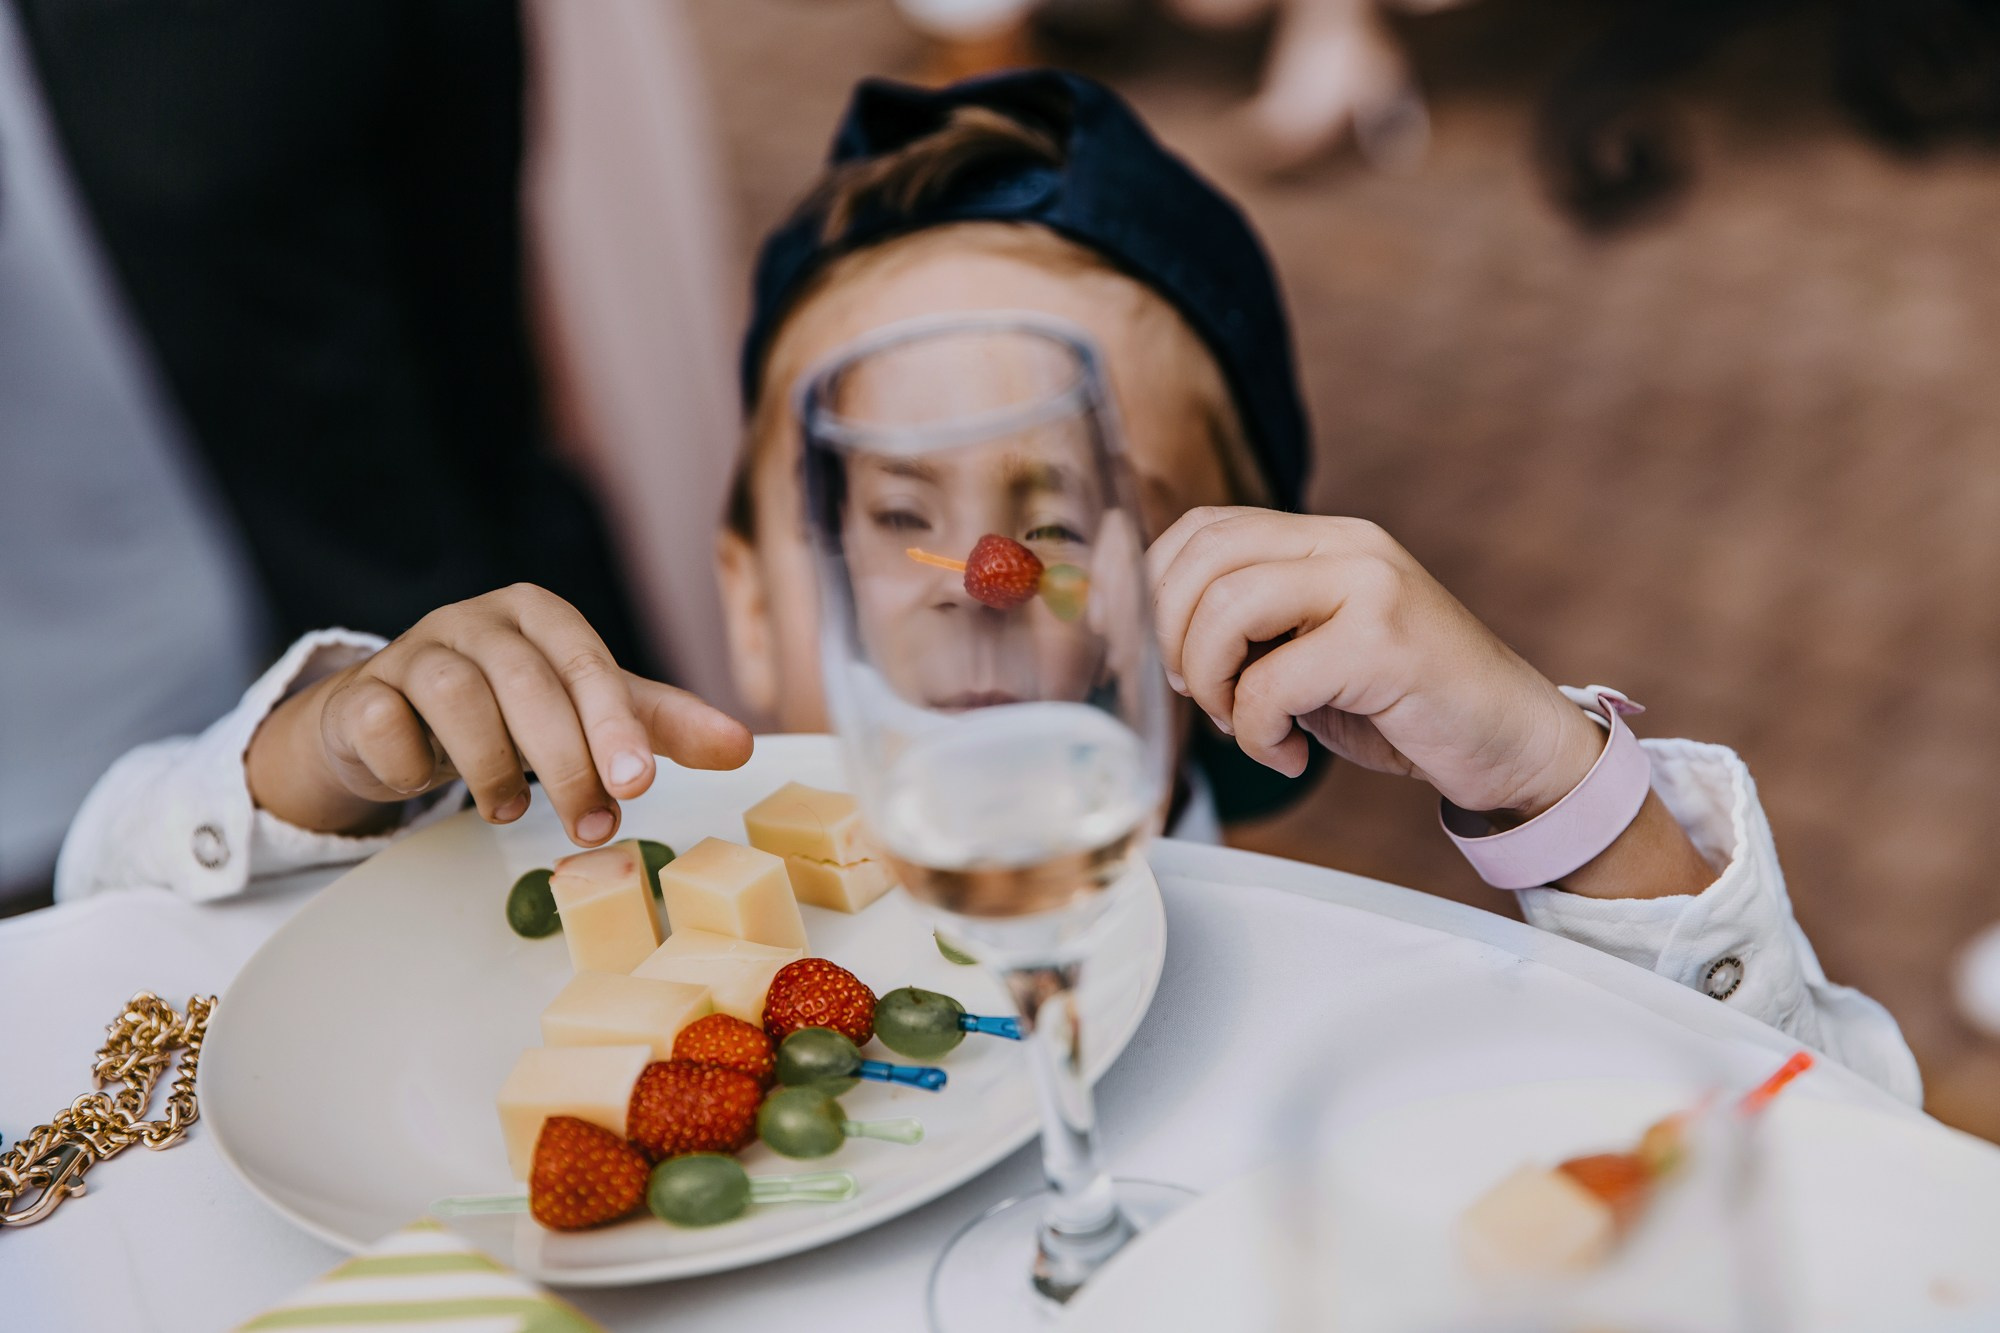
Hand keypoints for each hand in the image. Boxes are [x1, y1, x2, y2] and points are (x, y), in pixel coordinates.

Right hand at [246, 585, 753, 843]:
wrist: (395, 721)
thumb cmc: (507, 712)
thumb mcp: (588, 715)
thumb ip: (658, 728)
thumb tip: (741, 747)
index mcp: (541, 616)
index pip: (587, 665)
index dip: (614, 726)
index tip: (638, 784)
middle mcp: (477, 620)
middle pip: (526, 684)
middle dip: (566, 763)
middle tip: (592, 826)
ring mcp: (414, 650)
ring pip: (455, 697)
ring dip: (491, 766)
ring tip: (513, 812)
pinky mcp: (362, 692)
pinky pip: (384, 723)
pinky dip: (412, 764)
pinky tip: (428, 784)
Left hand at [1147, 508, 1604, 816]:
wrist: (1510, 744)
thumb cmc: (1403, 705)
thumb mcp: (1313, 650)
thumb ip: (1251, 627)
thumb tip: (1150, 637)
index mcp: (1326, 539)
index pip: (1205, 529)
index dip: (1154, 589)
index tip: (1156, 654)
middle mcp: (1348, 546)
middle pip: (1204, 559)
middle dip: (1173, 639)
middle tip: (1197, 695)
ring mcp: (1370, 587)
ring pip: (1227, 610)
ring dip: (1213, 686)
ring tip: (1243, 726)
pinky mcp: (1384, 643)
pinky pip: (1271, 682)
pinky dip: (1257, 733)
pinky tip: (1287, 754)